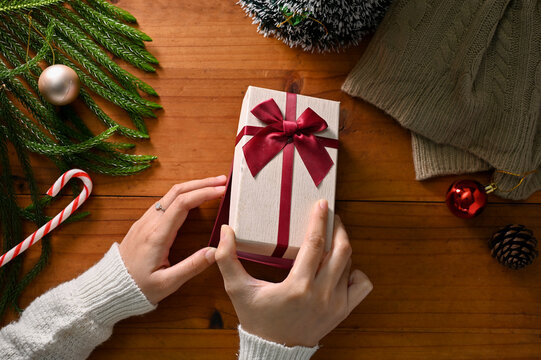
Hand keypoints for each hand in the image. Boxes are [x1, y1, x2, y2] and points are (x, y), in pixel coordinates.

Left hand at [119, 175, 226, 303]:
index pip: (183, 204)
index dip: (204, 193)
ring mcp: (145, 220)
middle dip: (201, 183)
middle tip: (222, 181)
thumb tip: (216, 251)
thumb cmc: (139, 288)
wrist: (111, 287)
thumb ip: (192, 266)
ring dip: (193, 187)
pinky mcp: (143, 223)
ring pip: (170, 194)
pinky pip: (165, 201)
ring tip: (212, 186)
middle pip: (177, 192)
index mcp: (157, 235)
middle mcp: (150, 222)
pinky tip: (193, 197)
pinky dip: (183, 194)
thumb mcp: (168, 283)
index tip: (221, 190)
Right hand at [216, 199, 372, 346]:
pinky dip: (356, 271)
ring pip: (350, 264)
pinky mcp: (343, 311)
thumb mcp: (238, 290)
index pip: (315, 244)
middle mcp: (322, 294)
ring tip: (333, 236)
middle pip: (341, 250)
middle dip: (337, 228)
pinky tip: (342, 266)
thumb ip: (227, 259)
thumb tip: (225, 231)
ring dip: (343, 246)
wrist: (274, 350)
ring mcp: (336, 304)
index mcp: (298, 286)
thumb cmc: (257, 318)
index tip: (322, 204)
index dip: (319, 220)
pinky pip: (361, 285)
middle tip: (330, 216)